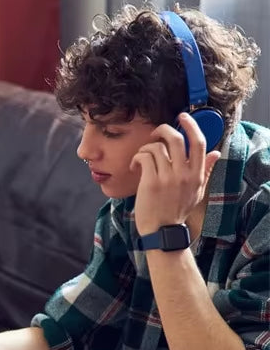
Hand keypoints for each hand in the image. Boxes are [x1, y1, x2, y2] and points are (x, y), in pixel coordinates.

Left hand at [129, 113, 219, 236]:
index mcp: (197, 174)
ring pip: (157, 147)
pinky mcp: (151, 183)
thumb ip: (204, 171)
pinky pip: (144, 157)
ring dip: (146, 147)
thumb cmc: (176, 211)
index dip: (191, 125)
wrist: (162, 232)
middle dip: (163, 130)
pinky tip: (134, 166)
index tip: (182, 117)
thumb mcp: (196, 191)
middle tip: (154, 133)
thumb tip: (215, 153)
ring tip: (141, 157)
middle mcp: (184, 174)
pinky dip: (137, 157)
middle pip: (177, 139)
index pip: (199, 142)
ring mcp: (167, 178)